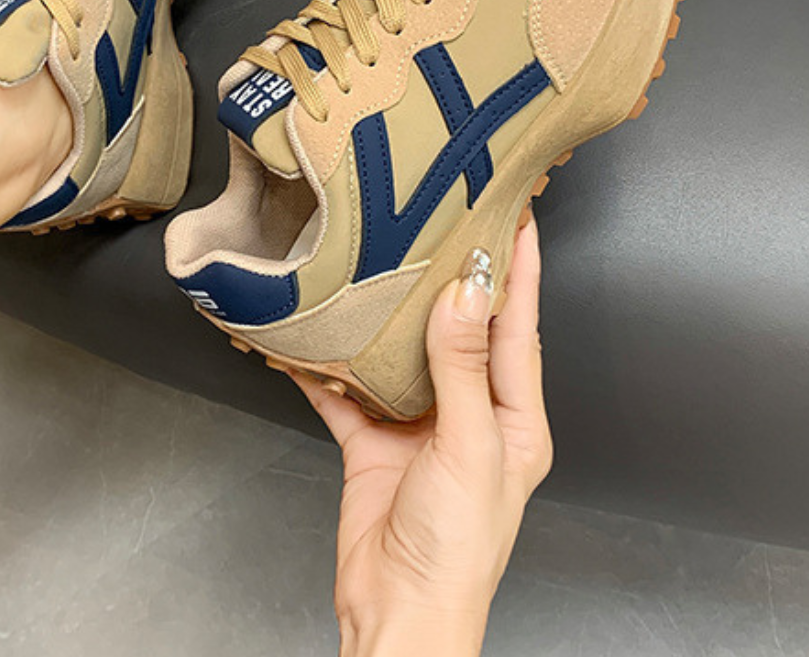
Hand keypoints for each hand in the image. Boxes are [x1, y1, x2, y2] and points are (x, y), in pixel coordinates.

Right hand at [294, 216, 551, 656]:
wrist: (398, 613)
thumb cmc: (456, 551)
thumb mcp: (469, 449)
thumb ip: (464, 368)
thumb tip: (466, 294)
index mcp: (514, 418)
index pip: (519, 326)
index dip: (520, 269)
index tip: (516, 216)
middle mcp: (471, 414)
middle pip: (462, 330)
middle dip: (455, 277)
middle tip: (443, 222)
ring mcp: (420, 426)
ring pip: (405, 353)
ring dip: (390, 316)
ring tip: (380, 263)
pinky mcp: (374, 441)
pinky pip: (348, 391)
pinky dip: (326, 368)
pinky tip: (309, 341)